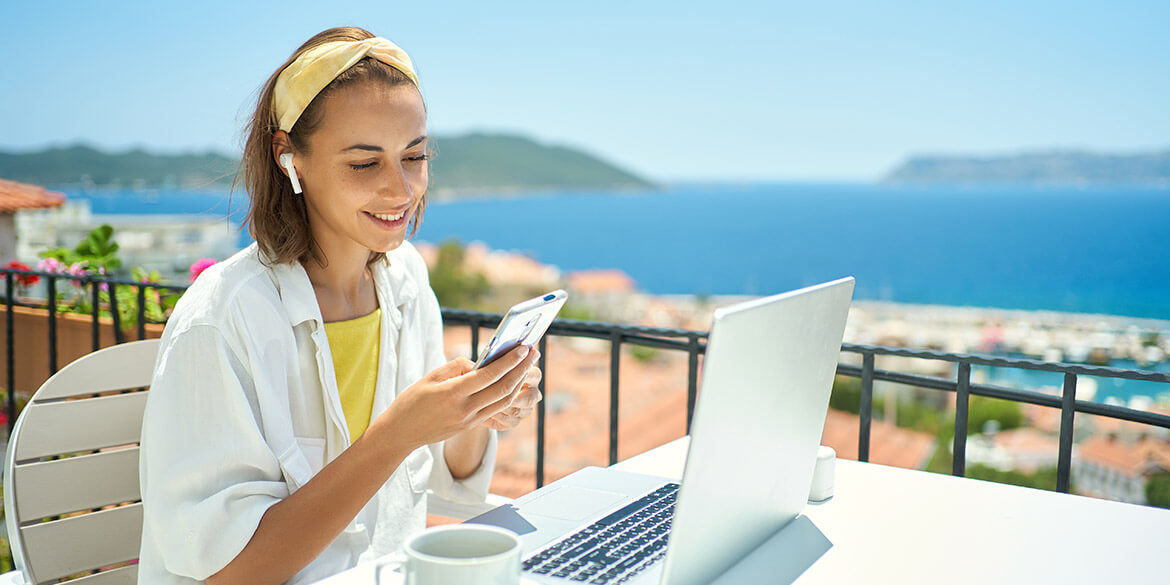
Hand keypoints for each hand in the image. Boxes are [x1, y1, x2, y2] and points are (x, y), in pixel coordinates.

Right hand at [374, 346, 539, 450]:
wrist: (401, 433)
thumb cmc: (412, 401)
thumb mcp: (430, 377)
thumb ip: (457, 366)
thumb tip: (480, 362)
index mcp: (453, 394)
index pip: (489, 375)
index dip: (509, 361)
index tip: (523, 348)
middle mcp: (465, 409)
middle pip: (503, 389)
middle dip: (522, 369)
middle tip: (534, 353)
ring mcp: (470, 420)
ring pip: (504, 401)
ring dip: (520, 382)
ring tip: (528, 365)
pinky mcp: (471, 426)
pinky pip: (496, 409)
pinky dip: (508, 394)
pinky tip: (514, 381)